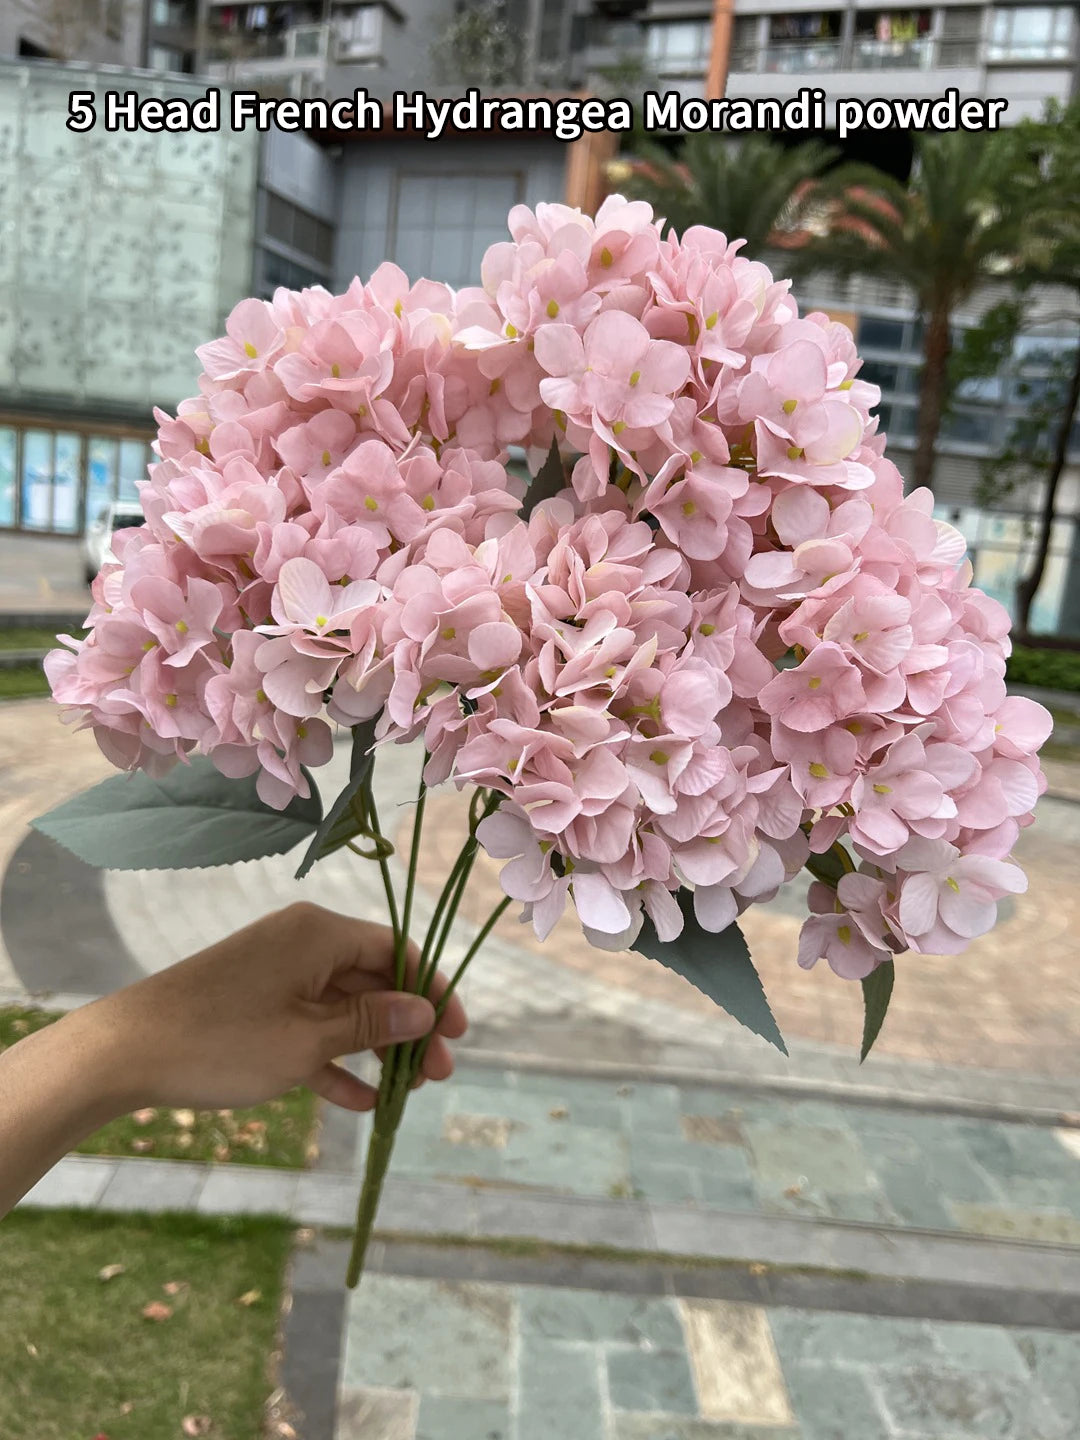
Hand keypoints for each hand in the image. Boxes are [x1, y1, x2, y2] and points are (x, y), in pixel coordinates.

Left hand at [82, 902, 466, 1113]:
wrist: (126, 1053)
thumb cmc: (222, 1041)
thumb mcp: (307, 1040)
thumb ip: (370, 1025)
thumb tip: (424, 1012)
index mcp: (319, 933)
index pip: (397, 950)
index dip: (433, 989)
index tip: (458, 1033)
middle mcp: (302, 944)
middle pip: (374, 979)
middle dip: (408, 1027)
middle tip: (438, 1074)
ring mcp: (277, 975)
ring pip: (344, 1007)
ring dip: (376, 1047)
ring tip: (408, 1090)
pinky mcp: (255, 1007)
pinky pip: (309, 1027)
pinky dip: (335, 1060)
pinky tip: (362, 1102)